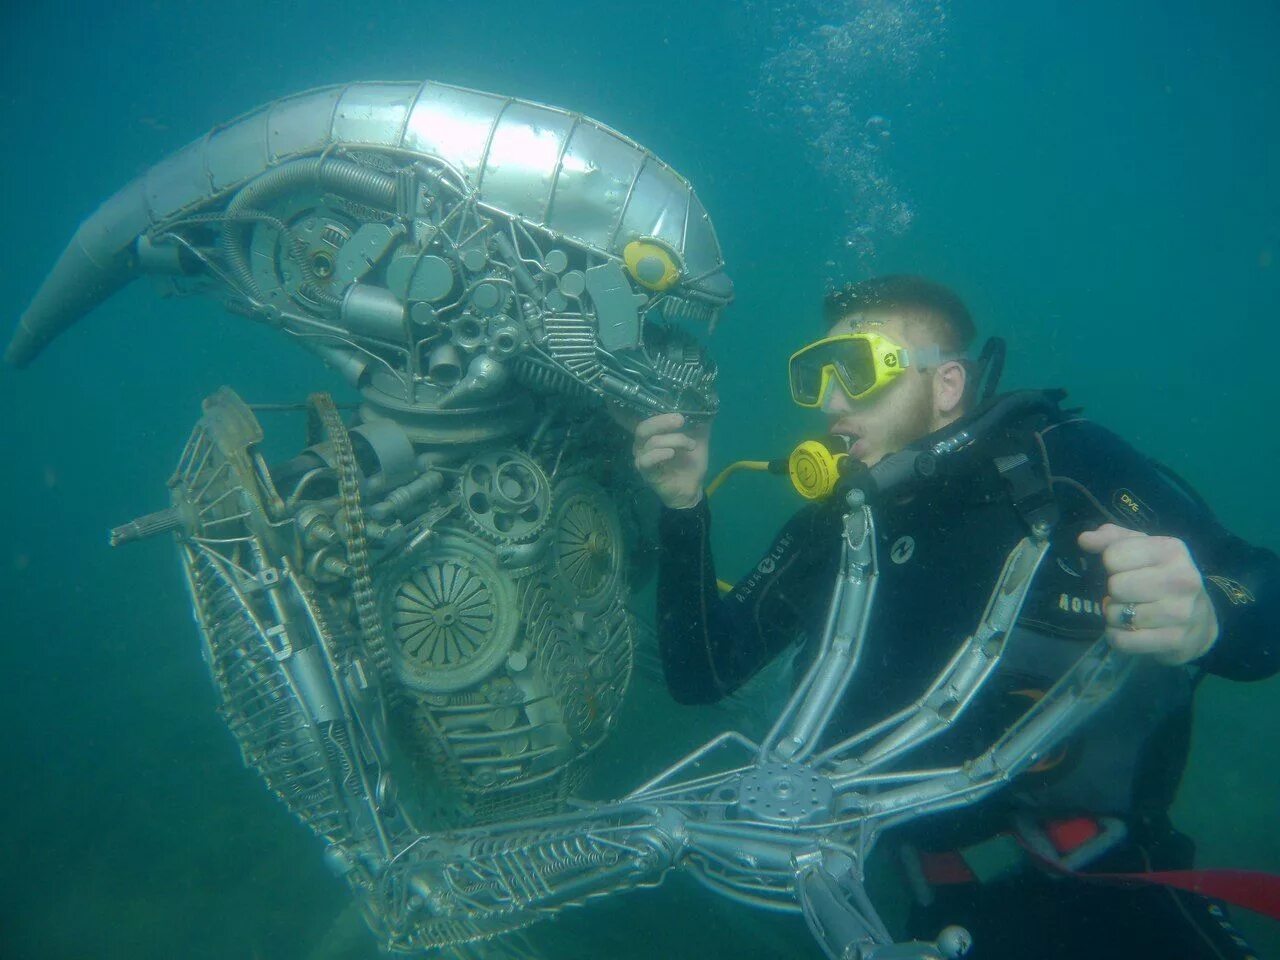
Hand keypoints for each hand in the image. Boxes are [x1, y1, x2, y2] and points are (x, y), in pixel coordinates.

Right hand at [629, 412, 710, 509]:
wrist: (692, 489)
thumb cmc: (691, 463)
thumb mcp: (698, 440)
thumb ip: (699, 425)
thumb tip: (705, 407)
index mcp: (652, 435)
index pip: (649, 419)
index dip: (662, 414)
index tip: (681, 414)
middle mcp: (642, 446)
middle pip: (643, 428)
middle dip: (662, 422)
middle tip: (680, 420)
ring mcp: (643, 460)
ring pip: (652, 443)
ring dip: (674, 440)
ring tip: (690, 445)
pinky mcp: (647, 474)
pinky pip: (646, 461)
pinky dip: (659, 454)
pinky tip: (671, 453)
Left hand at [1077, 524, 1218, 665]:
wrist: (1202, 619)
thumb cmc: (1162, 577)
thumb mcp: (1141, 549)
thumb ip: (1111, 539)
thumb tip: (1084, 539)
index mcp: (1171, 550)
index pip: (1113, 556)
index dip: (1111, 565)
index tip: (1126, 570)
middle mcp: (1182, 579)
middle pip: (1115, 586)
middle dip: (1113, 593)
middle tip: (1128, 595)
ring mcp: (1181, 612)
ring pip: (1116, 615)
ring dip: (1115, 617)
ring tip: (1130, 613)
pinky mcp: (1176, 640)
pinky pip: (1122, 640)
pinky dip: (1118, 638)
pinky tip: (1130, 631)